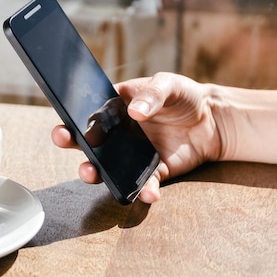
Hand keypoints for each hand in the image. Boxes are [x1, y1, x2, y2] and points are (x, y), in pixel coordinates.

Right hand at [51, 72, 222, 203]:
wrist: (212, 120)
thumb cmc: (184, 96)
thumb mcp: (169, 84)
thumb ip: (152, 94)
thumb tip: (134, 111)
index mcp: (117, 107)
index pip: (93, 113)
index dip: (79, 120)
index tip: (70, 127)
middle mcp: (119, 133)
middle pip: (89, 140)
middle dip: (72, 142)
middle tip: (64, 140)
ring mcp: (133, 155)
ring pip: (107, 167)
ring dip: (95, 172)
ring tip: (91, 173)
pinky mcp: (153, 172)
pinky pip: (143, 184)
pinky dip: (144, 191)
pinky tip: (148, 193)